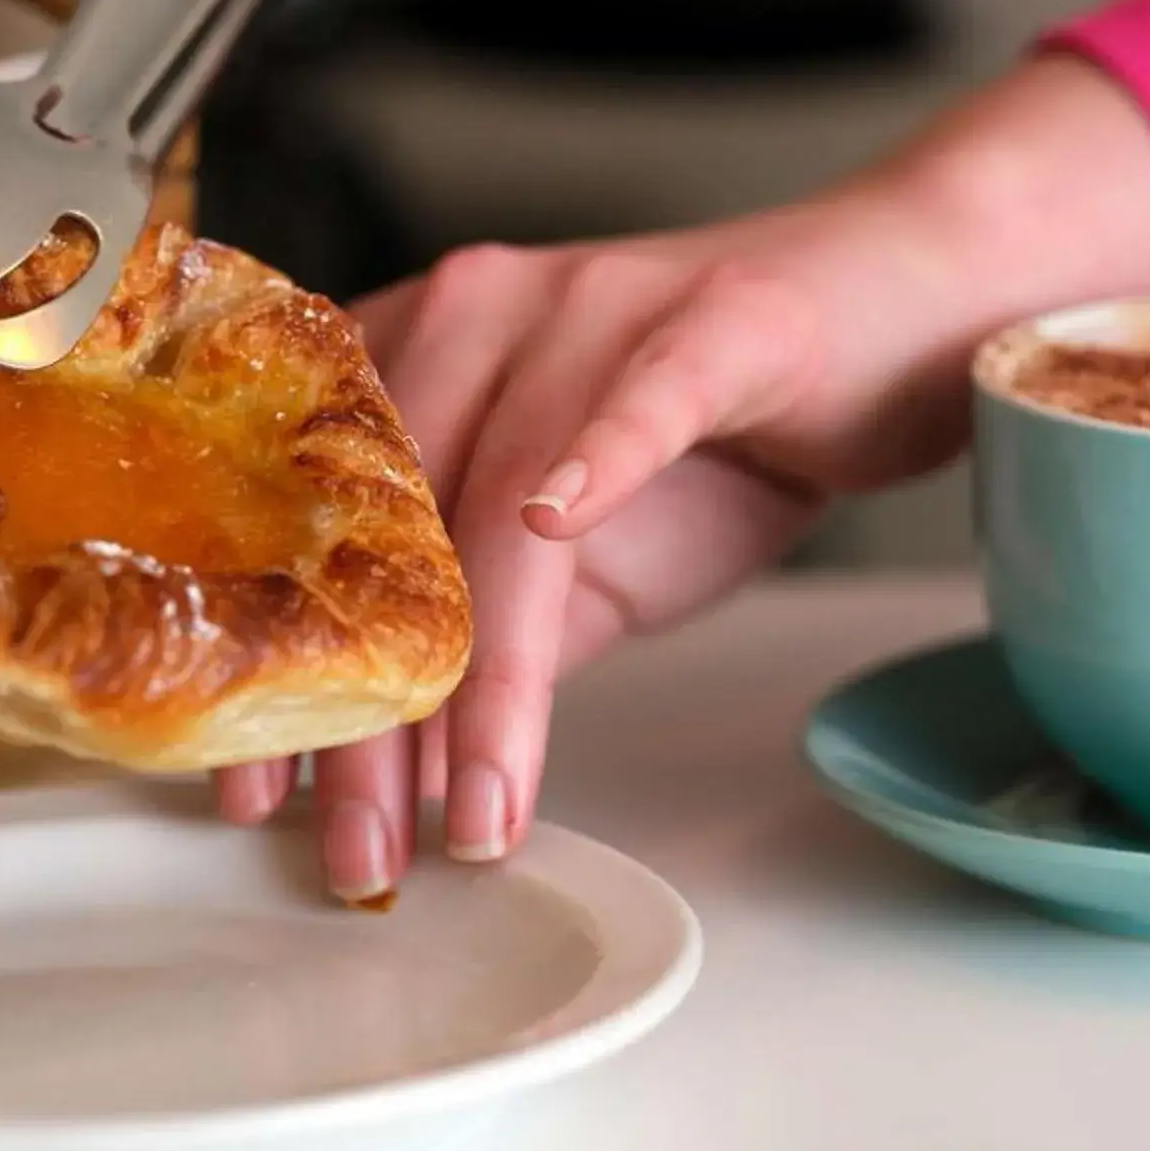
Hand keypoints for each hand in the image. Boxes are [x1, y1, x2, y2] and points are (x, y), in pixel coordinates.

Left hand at [216, 55, 1149, 900]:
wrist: (900, 302)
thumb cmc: (736, 421)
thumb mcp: (591, 552)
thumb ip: (492, 633)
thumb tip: (395, 769)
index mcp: (425, 352)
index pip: (316, 520)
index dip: (280, 660)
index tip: (250, 792)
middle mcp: (485, 307)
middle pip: (396, 523)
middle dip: (371, 709)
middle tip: (359, 848)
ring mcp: (598, 305)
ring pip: (505, 490)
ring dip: (487, 667)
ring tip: (472, 801)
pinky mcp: (717, 318)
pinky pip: (643, 393)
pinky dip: (600, 455)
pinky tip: (562, 522)